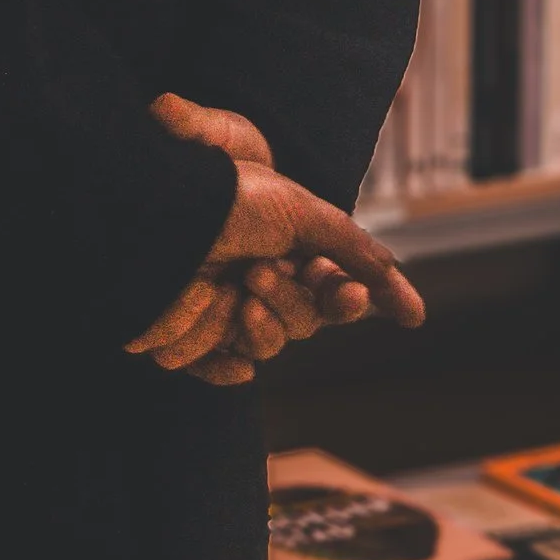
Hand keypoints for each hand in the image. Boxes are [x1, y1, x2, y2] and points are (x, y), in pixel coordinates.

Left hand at [134, 95, 423, 384]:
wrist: (153, 200)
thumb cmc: (224, 193)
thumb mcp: (296, 206)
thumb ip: (353, 244)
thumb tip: (406, 297)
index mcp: (289, 249)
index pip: (335, 291)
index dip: (348, 297)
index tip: (351, 294)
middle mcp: (262, 280)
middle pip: (306, 320)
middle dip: (293, 300)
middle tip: (262, 273)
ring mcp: (229, 308)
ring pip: (270, 342)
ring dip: (263, 323)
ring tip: (239, 289)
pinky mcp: (195, 334)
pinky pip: (227, 367)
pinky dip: (228, 364)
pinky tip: (230, 353)